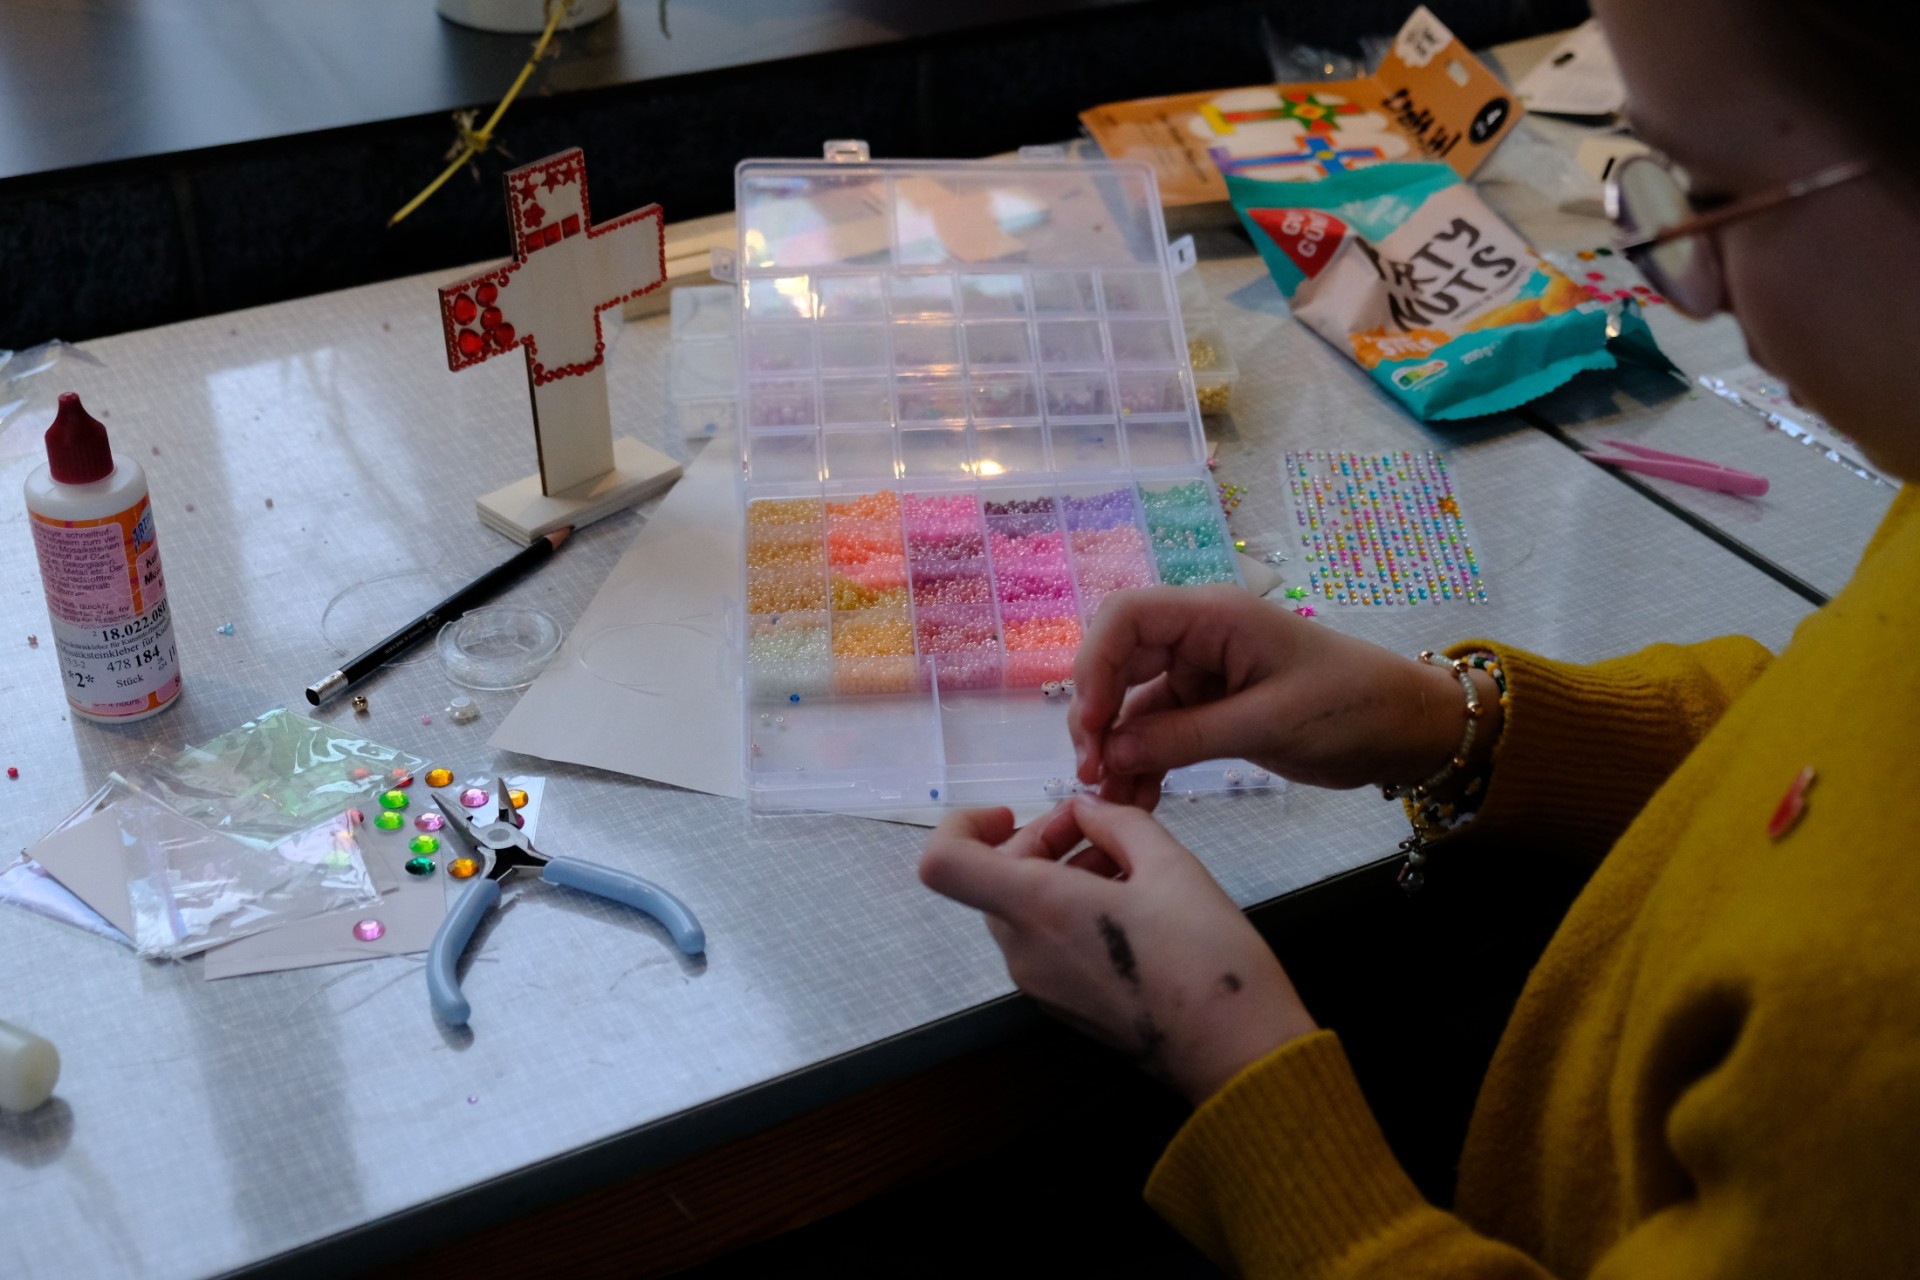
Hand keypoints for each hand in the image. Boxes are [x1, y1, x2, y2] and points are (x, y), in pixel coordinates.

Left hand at [919, 795, 1316, 1105]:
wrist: (1237, 1053)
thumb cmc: (1205, 956)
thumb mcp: (1170, 866)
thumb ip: (1117, 823)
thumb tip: (1085, 810)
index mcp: (1038, 909)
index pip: (943, 864)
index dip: (962, 825)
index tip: (1012, 813)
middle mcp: (1024, 950)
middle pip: (993, 880)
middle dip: (1039, 841)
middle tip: (1100, 825)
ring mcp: (1040, 985)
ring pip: (1022, 910)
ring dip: (1061, 872)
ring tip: (1130, 861)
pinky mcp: (1064, 1005)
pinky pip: (1046, 942)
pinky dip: (1072, 909)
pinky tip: (1132, 901)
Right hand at [1069, 586, 1491, 808]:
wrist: (1407, 730)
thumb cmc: (1349, 708)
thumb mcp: (1267, 724)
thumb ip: (1185, 737)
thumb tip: (1111, 755)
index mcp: (1213, 615)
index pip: (1126, 618)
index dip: (1094, 667)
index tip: (1090, 727)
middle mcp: (1198, 636)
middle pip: (1118, 660)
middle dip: (1097, 714)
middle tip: (1093, 773)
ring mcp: (1201, 673)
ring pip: (1134, 704)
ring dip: (1117, 748)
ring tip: (1111, 799)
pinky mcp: (1210, 708)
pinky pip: (1160, 731)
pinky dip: (1144, 762)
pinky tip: (1137, 799)